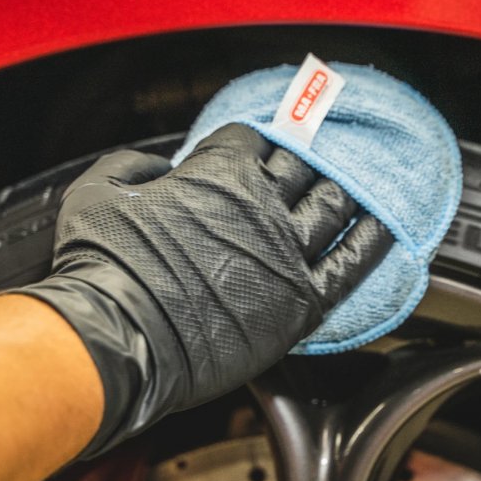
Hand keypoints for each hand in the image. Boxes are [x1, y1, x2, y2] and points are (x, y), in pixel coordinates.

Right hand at [20, 124, 391, 458]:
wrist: (120, 341)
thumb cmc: (104, 270)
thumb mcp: (96, 193)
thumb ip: (132, 166)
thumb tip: (156, 169)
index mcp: (219, 172)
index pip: (254, 139)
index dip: (252, 144)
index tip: (254, 152)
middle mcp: (263, 204)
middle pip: (301, 165)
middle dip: (304, 158)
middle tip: (311, 161)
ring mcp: (287, 251)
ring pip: (333, 204)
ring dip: (344, 189)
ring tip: (355, 185)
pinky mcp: (302, 300)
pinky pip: (352, 262)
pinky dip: (372, 240)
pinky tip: (384, 227)